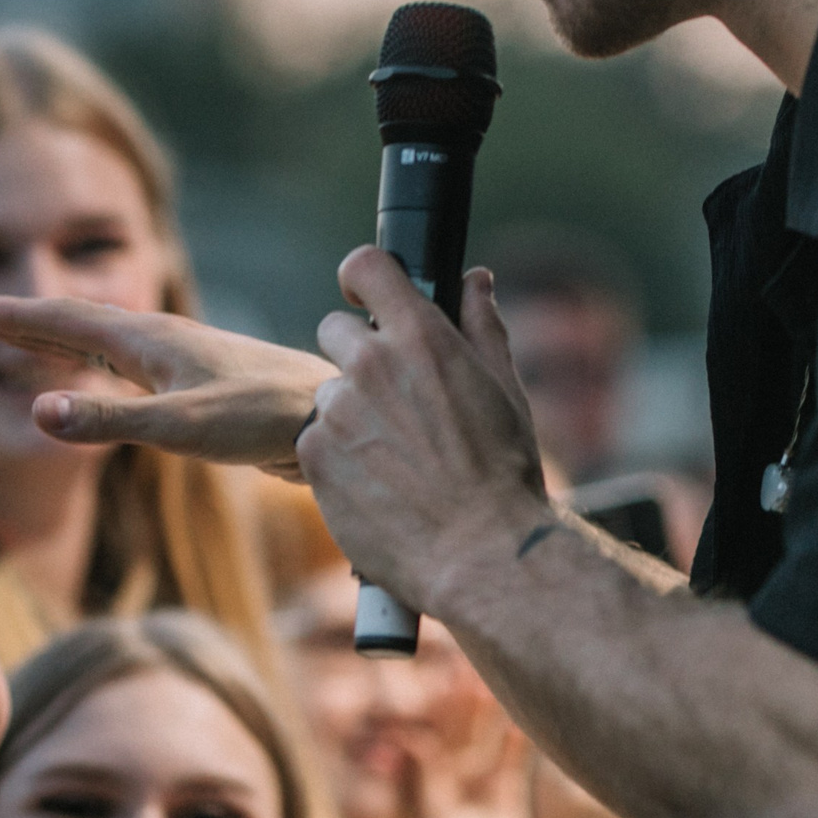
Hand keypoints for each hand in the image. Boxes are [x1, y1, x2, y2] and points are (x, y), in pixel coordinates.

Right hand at [0, 295, 336, 478]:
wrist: (330, 414)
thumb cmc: (261, 418)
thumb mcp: (180, 426)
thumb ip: (111, 421)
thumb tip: (39, 412)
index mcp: (153, 341)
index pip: (72, 323)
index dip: (23, 319)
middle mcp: (167, 341)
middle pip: (87, 324)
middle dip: (36, 321)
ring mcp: (187, 360)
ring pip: (112, 342)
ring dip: (67, 339)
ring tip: (34, 339)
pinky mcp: (205, 383)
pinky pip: (137, 365)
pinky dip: (103, 363)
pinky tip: (112, 377)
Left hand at [301, 247, 549, 610]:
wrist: (478, 551)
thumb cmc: (502, 471)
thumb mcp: (504, 389)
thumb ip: (482, 325)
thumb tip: (475, 280)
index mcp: (422, 337)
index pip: (367, 266)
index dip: (362, 276)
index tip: (364, 295)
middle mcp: (372, 363)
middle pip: (334, 329)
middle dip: (357, 354)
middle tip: (391, 398)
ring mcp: (338, 410)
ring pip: (328, 393)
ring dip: (350, 413)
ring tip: (393, 457)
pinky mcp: (314, 455)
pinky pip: (315, 440)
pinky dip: (337, 457)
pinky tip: (376, 483)